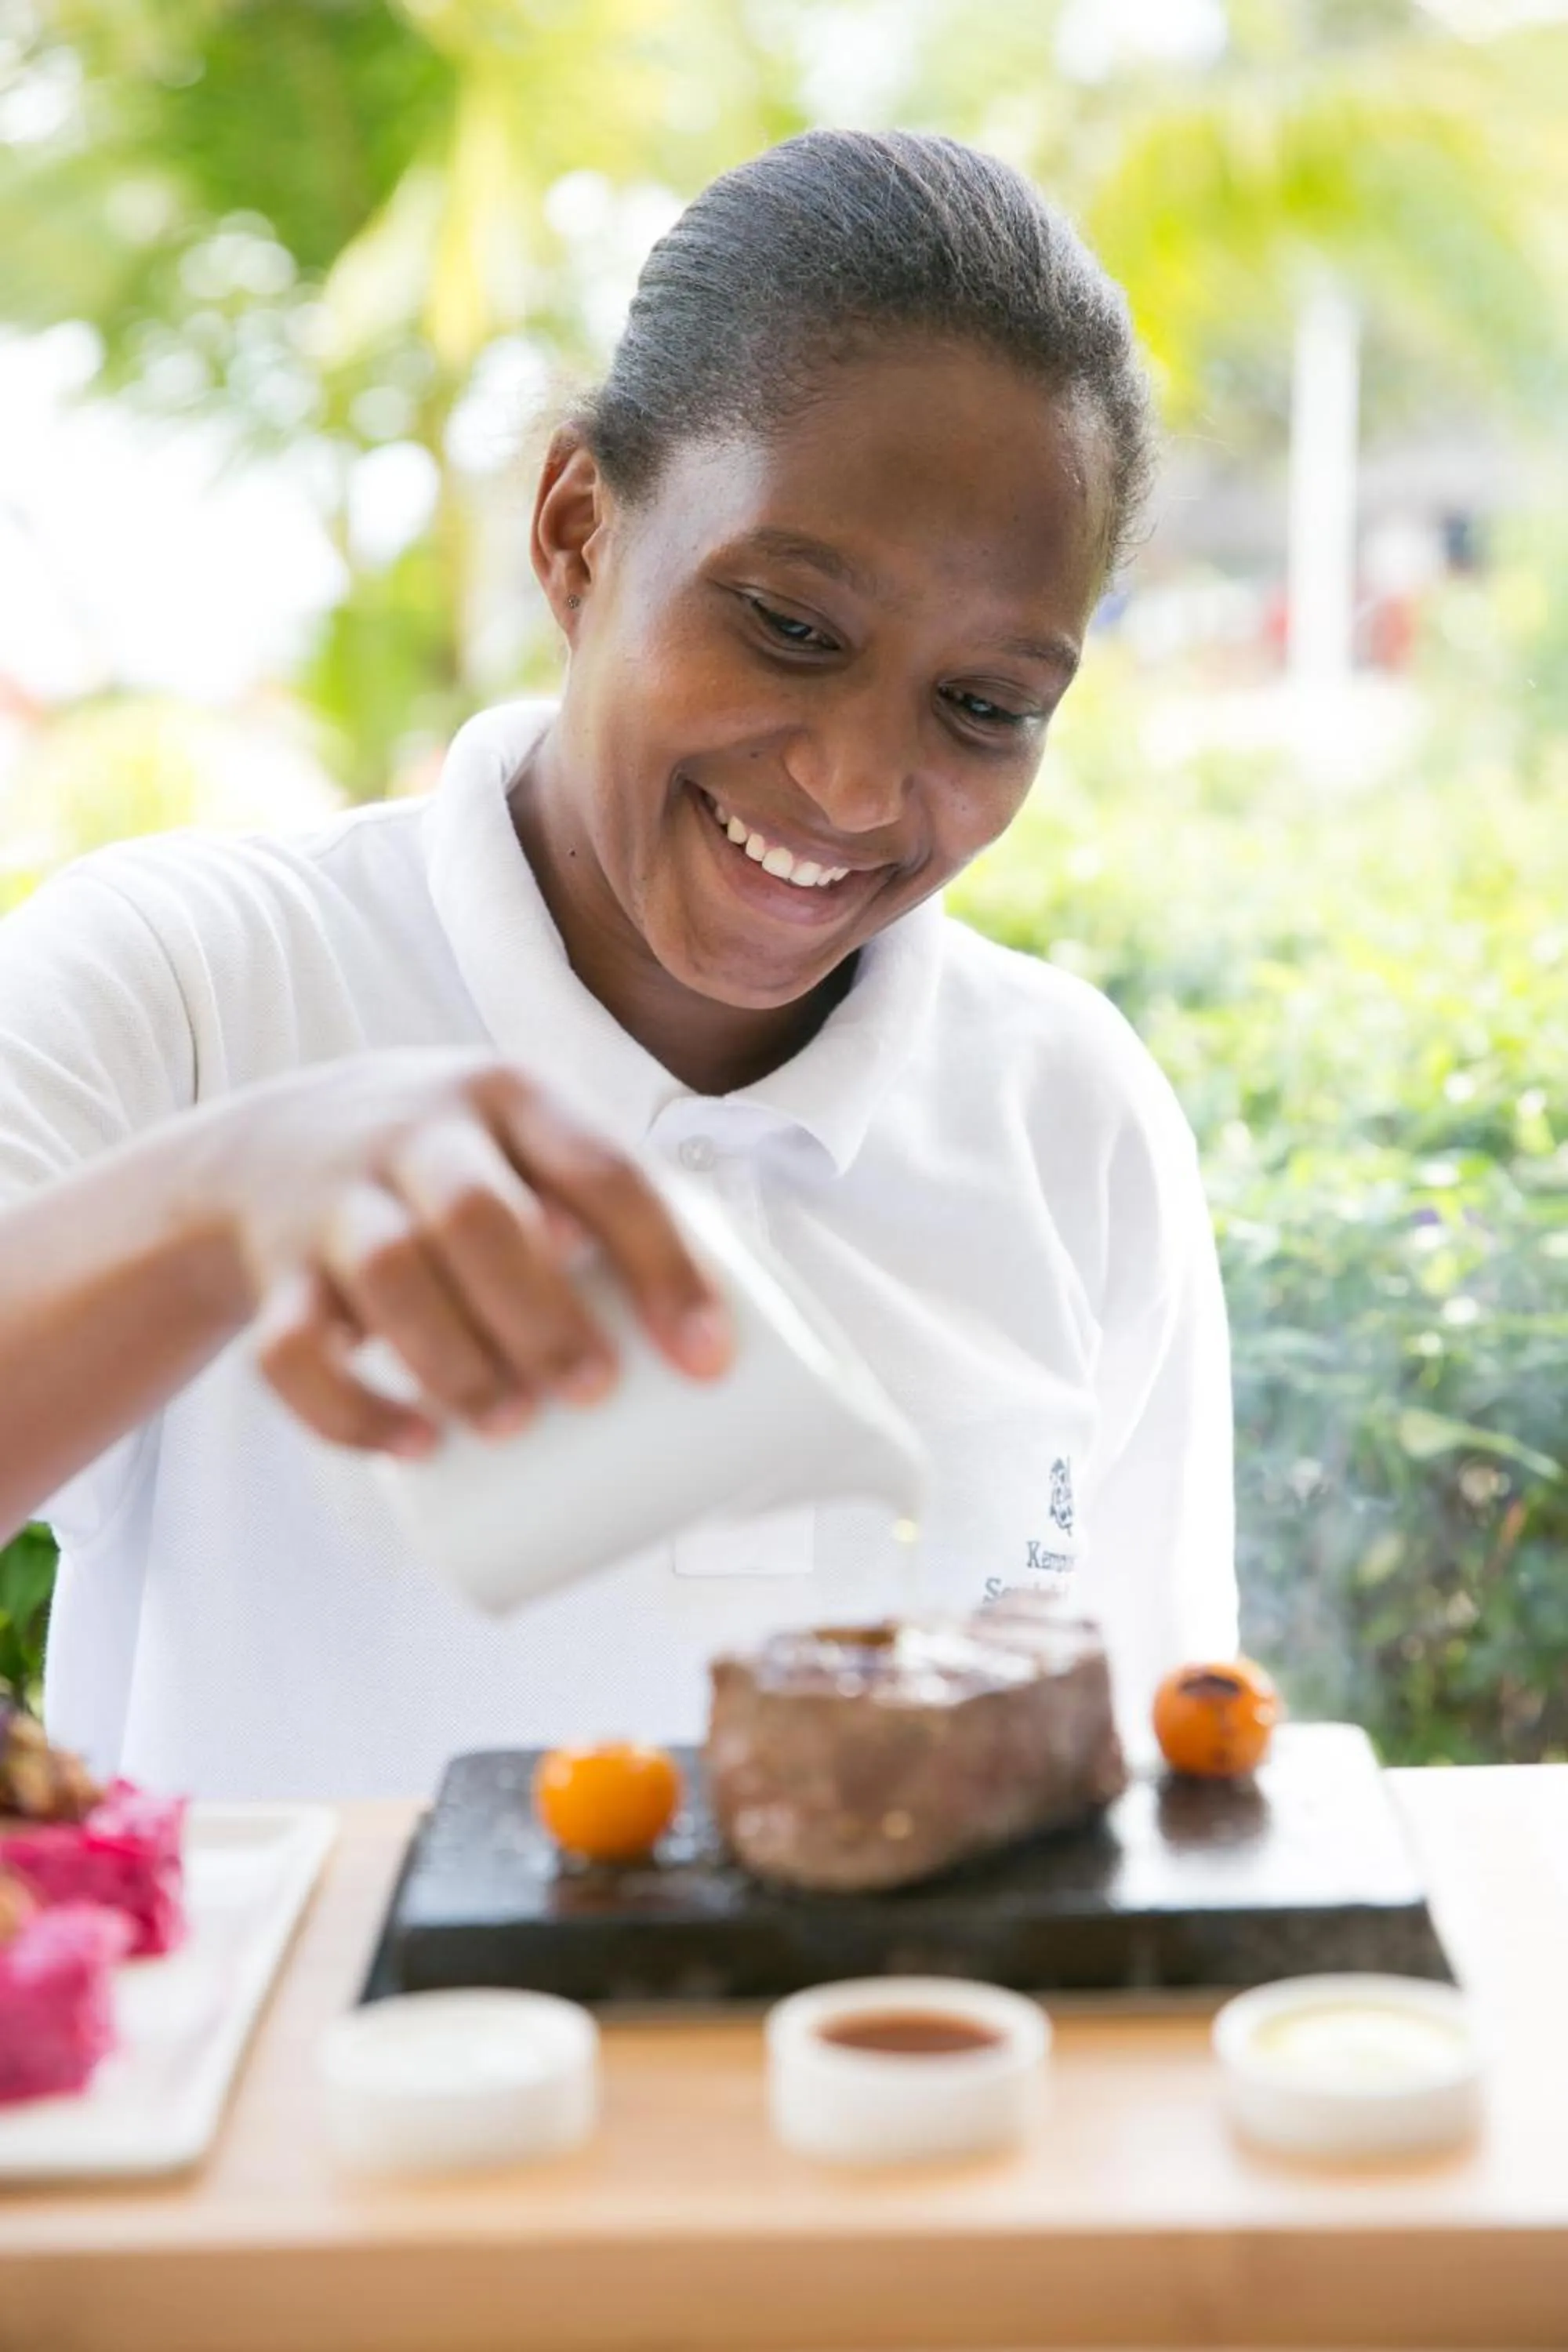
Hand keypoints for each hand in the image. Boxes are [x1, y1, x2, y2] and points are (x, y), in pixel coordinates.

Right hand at [207, 1052, 731, 1457]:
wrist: (269, 1149)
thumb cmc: (457, 1172)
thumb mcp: (527, 1150)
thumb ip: (612, 1218)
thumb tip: (739, 1362)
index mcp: (511, 1098)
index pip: (601, 1170)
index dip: (662, 1265)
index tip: (708, 1360)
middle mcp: (417, 1131)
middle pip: (479, 1214)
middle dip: (544, 1314)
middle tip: (593, 1392)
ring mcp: (333, 1198)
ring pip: (385, 1271)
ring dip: (453, 1358)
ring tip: (509, 1423)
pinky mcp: (271, 1271)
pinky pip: (288, 1346)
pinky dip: (348, 1406)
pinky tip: (409, 1447)